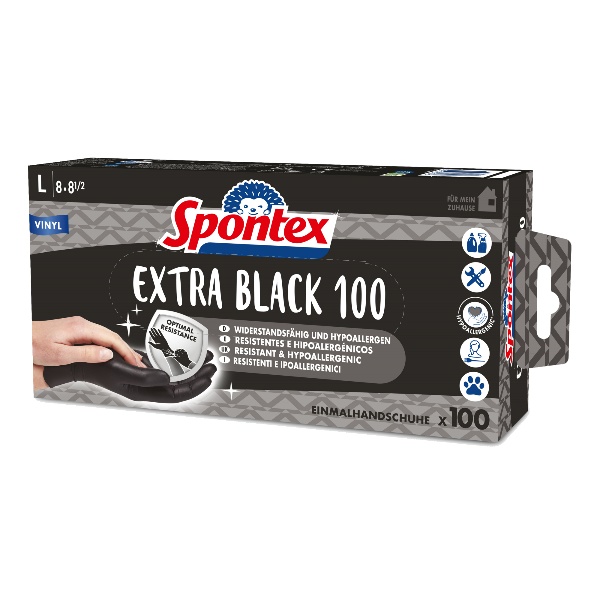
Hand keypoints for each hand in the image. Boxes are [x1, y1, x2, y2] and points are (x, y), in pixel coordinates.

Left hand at [33, 317, 143, 367]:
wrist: (20, 338)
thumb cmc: (33, 345)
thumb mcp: (60, 354)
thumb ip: (86, 354)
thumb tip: (107, 354)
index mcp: (81, 328)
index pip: (111, 339)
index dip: (125, 351)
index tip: (135, 361)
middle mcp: (82, 324)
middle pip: (112, 336)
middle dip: (127, 350)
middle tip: (138, 363)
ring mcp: (80, 326)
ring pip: (106, 336)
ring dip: (119, 348)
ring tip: (130, 359)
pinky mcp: (76, 330)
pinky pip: (99, 336)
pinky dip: (109, 345)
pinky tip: (112, 352)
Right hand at [42, 351, 216, 402]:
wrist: (85, 360)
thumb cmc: (101, 367)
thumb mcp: (124, 371)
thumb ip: (147, 377)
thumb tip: (169, 380)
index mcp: (144, 391)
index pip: (177, 394)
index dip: (195, 387)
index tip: (209, 378)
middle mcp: (149, 386)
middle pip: (180, 385)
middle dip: (198, 376)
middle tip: (213, 365)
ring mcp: (147, 377)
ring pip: (175, 375)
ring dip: (191, 367)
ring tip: (205, 358)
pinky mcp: (145, 367)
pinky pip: (167, 365)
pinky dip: (178, 360)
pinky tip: (186, 353)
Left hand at [149, 328, 173, 356]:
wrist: (165, 348)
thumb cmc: (160, 348)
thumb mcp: (155, 346)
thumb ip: (152, 343)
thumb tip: (148, 342)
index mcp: (155, 340)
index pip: (152, 336)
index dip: (151, 333)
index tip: (149, 331)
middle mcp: (157, 338)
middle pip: (154, 334)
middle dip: (152, 331)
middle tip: (151, 328)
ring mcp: (160, 337)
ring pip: (157, 333)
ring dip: (155, 330)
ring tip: (154, 328)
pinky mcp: (163, 337)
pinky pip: (161, 334)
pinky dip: (159, 332)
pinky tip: (158, 329)